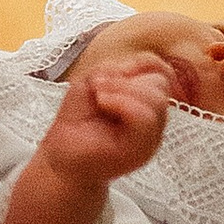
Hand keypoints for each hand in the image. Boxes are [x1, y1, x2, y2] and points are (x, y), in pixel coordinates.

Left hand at [36, 54, 173, 193]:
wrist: (61, 159)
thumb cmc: (77, 120)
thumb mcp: (95, 82)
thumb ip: (119, 70)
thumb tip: (138, 65)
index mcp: (147, 103)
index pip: (163, 72)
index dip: (140, 64)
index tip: (111, 73)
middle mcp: (155, 122)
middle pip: (161, 84)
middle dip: (127, 78)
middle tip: (99, 88)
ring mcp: (151, 138)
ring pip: (156, 100)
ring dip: (122, 89)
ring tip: (99, 97)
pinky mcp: (140, 150)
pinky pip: (144, 118)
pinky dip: (121, 102)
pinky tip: (102, 103)